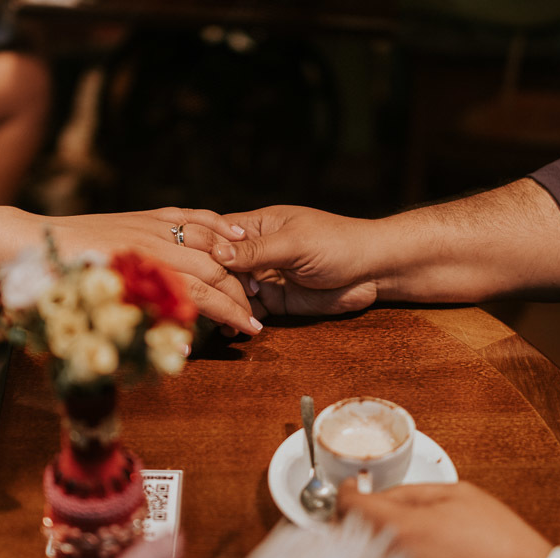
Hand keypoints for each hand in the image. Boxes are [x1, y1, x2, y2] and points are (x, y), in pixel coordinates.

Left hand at [51, 207, 262, 335]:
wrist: (28, 242)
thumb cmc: (55, 283)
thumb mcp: (95, 312)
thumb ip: (139, 324)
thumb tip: (179, 346)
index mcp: (141, 273)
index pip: (199, 294)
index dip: (230, 313)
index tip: (251, 330)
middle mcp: (151, 246)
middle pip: (210, 269)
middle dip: (238, 294)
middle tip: (254, 317)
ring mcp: (150, 226)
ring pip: (206, 240)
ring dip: (234, 262)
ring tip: (254, 281)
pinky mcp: (145, 215)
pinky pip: (189, 216)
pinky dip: (216, 224)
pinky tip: (235, 232)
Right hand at [211, 206, 378, 316]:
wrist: (374, 271)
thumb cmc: (338, 243)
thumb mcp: (294, 243)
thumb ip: (256, 251)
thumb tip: (216, 252)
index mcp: (258, 226)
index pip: (217, 234)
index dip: (200, 249)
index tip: (185, 267)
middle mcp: (256, 251)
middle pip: (219, 267)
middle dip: (209, 283)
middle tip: (199, 300)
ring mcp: (265, 276)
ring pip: (231, 291)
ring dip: (222, 304)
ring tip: (211, 319)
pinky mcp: (275, 300)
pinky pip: (249, 310)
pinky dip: (238, 320)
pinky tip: (228, 329)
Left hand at [337, 479, 551, 557]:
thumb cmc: (500, 542)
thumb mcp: (456, 495)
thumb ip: (408, 492)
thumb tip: (379, 492)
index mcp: (401, 529)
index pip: (347, 506)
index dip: (345, 491)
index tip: (353, 486)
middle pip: (346, 536)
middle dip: (351, 518)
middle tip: (367, 507)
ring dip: (366, 543)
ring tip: (390, 532)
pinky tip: (406, 557)